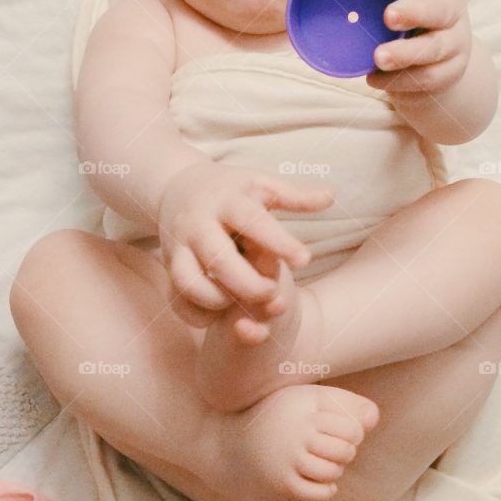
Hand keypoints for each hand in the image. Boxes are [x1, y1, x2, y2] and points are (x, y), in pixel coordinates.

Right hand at [157, 161, 333, 324]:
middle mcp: (198, 224)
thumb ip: (295, 196)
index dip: (279, 242)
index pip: (252, 221)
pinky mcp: (168, 267)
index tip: (306, 259)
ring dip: (219, 301)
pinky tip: (223, 314)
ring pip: (189, 282)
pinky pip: (177, 299)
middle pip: (218, 259)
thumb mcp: (261, 185)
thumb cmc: (231, 190)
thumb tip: (331, 197)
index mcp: (227, 201)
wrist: (176, 187)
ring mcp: (178, 247)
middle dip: (248, 284)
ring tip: (244, 303)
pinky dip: (198, 314)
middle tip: (275, 296)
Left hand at [366, 0, 472, 95]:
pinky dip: (397, 80)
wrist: (438, 70)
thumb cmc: (409, 25)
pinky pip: (425, 79)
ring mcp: (454, 46)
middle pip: (442, 10)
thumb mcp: (401, 1)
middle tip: (388, 16)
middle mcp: (453, 15)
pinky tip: (374, 78)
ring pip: (434, 49)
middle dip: (415, 12)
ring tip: (378, 57)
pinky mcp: (447, 75)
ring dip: (404, 54)